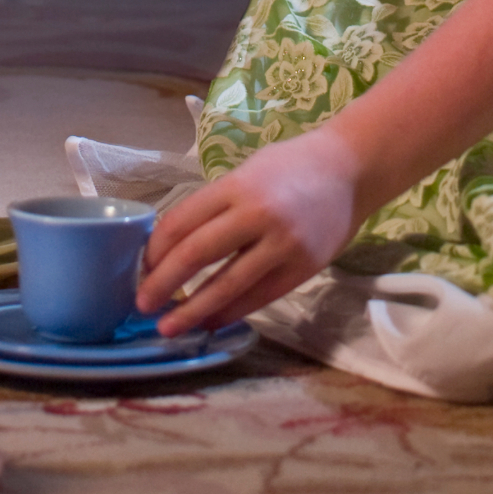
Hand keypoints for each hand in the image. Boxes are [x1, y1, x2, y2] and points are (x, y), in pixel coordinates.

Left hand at [135, 130, 361, 334]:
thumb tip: (174, 244)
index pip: (182, 221)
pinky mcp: (303, 268)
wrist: (351, 169)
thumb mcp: (246, 173)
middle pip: (196, 253)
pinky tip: (211, 322)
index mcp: (236, 186)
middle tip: (142, 304)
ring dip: (193, 309)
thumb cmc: (291, 166)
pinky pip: (259, 296)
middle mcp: (257, 213)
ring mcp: (282, 243)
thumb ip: (215, 205)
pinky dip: (231, 312)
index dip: (156, 249)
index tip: (141, 268)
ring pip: (227, 283)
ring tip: (169, 326)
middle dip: (163, 282)